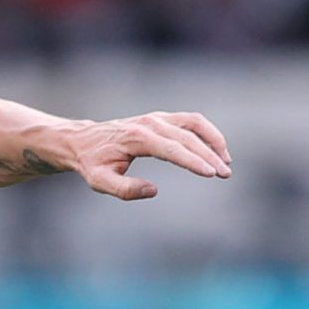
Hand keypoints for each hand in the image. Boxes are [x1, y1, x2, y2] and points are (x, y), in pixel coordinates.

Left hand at [64, 111, 231, 200]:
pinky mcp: (162, 118)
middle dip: (210, 156)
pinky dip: (208, 133)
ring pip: (195, 124)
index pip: (173, 149)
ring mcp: (158, 118)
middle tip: (225, 175)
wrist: (83, 140)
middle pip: (188, 138)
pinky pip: (192, 121)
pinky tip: (217, 150)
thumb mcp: (99, 181)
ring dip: (214, 141)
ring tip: (226, 162)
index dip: (193, 161)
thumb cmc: (92, 162)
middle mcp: (151, 123)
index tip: (211, 173)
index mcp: (137, 137)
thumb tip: (153, 190)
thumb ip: (124, 189)